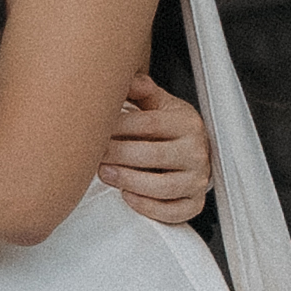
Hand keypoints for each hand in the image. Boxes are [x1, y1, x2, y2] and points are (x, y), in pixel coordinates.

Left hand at [98, 72, 210, 224]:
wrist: (193, 151)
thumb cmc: (169, 128)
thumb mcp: (159, 105)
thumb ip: (143, 91)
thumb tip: (130, 78)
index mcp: (187, 123)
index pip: (150, 124)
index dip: (119, 127)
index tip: (96, 128)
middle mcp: (197, 152)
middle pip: (153, 155)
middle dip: (118, 155)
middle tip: (93, 154)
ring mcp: (197, 180)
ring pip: (162, 187)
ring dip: (127, 181)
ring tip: (104, 173)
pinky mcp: (194, 203)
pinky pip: (172, 212)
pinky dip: (147, 207)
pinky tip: (126, 195)